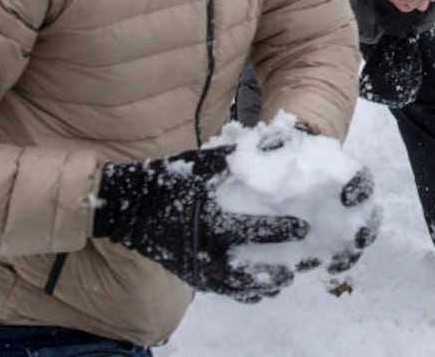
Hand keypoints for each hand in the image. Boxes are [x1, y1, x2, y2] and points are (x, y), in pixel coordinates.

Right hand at [94, 145, 309, 301]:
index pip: (253, 231)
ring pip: (234, 288)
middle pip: (247, 272)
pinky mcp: (188, 277)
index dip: (281, 230)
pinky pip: (219, 291)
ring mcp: (193, 269)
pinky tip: (258, 292)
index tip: (304, 228)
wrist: (130, 207)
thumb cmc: (169, 180)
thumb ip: (235, 156)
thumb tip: (272, 141)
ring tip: (284, 280)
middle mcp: (202, 252)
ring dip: (261, 286)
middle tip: (299, 265)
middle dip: (276, 271)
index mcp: (209, 222)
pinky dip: (240, 293)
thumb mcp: (201, 164)